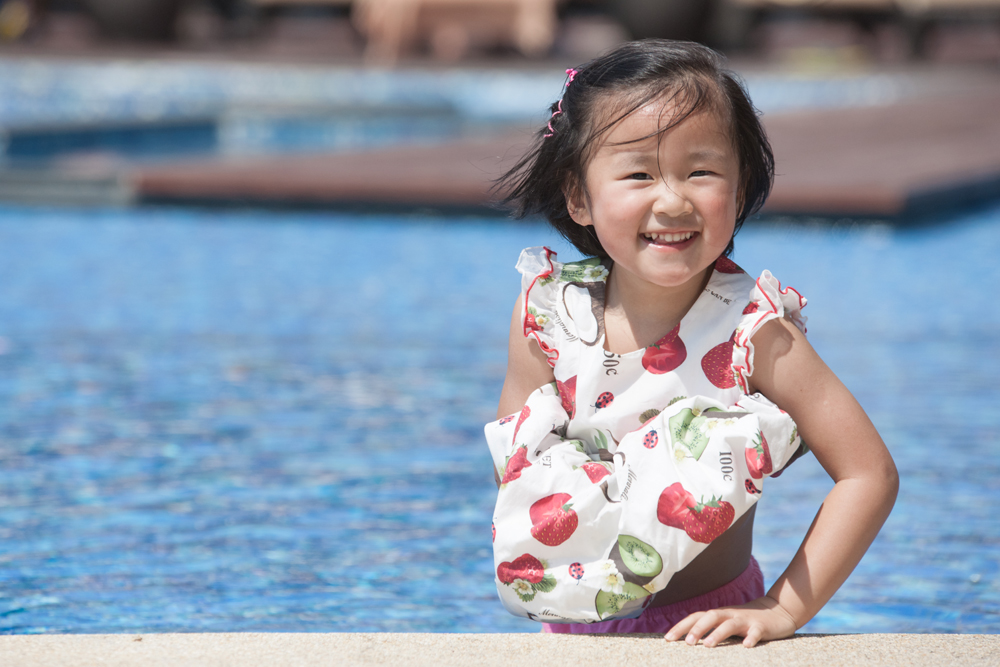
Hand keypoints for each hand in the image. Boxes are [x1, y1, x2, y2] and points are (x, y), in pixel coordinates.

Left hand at [664, 595, 796, 647]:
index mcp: (719, 615)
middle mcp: (730, 615)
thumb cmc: (745, 621)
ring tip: (708, 645)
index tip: (668, 639)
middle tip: (686, 643)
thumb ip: (710, 629)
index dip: (681, 626)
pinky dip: (751, 638)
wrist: (777, 611)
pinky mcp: (762, 627)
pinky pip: (756, 632)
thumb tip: (686, 640)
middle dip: (697, 628)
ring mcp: (746, 620)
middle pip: (711, 616)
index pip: (696, 617)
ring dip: (718, 633)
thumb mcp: (726, 623)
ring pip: (730, 624)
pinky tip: (746, 646)